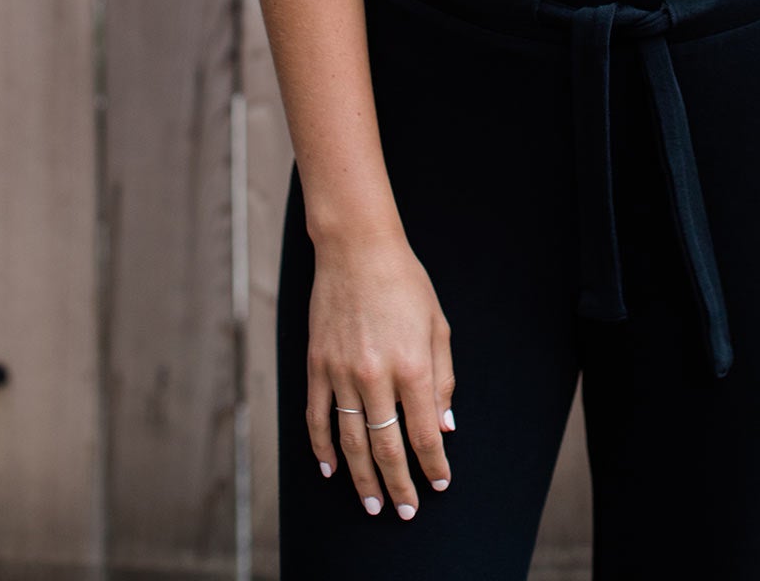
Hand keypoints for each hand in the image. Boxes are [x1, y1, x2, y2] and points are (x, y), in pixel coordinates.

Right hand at [305, 230, 455, 518]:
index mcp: (412, 365)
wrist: (357, 249)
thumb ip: (442, 379)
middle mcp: (376, 375)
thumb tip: (443, 426)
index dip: (433, 463)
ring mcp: (341, 372)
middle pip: (387, 446)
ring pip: (351, 441)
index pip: (424, 432)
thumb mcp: (437, 326)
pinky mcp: (317, 365)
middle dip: (399, 484)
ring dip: (362, 477)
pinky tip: (330, 468)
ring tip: (371, 503)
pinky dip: (322, 447)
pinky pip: (318, 417)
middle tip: (406, 510)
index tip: (440, 482)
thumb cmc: (405, 283)